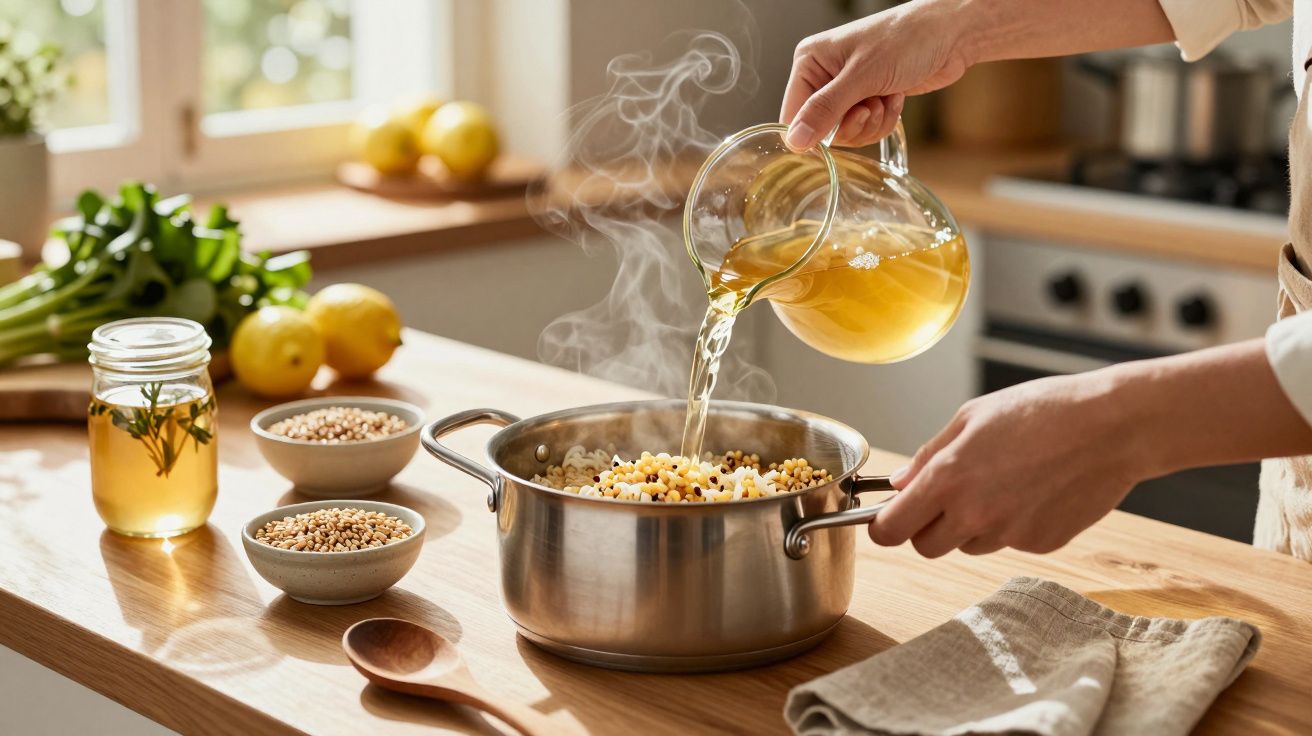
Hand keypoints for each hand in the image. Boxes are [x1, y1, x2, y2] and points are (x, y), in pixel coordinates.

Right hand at [781, 0, 973, 149]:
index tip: (843, 124)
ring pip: (847, 133)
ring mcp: (847, 89)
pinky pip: (867, 129)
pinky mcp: (868, 99)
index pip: (793, 115)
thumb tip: (795, 141)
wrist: (950, 34)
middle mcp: (824, 76)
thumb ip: (825, 110)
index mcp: (809, 62)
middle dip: (853, 124)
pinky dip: (884, 119)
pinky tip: (895, 96)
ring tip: (886, 96)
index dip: (815, 130)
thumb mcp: (861, 76)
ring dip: (872, 122)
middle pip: (822, 129)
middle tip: (871, 105)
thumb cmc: (906, 40)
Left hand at [868, 370, 1143, 556]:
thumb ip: (929, 455)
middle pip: (926, 547)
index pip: (891, 531)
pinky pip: (1009, 542)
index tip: (887, 518)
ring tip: (1002, 482)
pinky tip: (1033, 490)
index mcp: (948, 480)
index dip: (883, 526)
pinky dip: (1011, 524)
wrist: (1112, 427)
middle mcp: (974, 514)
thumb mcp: (972, 417)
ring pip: (968, 545)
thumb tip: (900, 483)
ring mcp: (1009, 534)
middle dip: (926, 527)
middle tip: (945, 498)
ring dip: (971, 525)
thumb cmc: (1043, 411)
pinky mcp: (1040, 544)